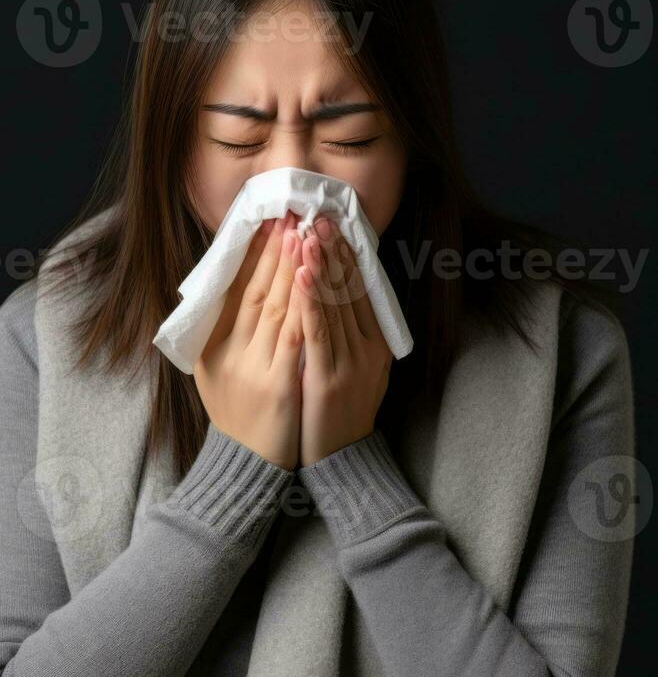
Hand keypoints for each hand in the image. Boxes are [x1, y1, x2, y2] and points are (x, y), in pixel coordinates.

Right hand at [194, 212, 304, 470]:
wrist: (245, 466)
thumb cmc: (237, 413)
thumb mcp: (217, 370)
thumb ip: (222, 332)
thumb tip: (232, 287)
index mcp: (214, 345)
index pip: (236, 289)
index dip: (254, 255)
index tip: (269, 224)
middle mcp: (229, 353)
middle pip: (257, 291)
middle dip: (277, 252)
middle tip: (292, 217)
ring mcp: (253, 370)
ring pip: (276, 308)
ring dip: (292, 269)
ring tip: (305, 236)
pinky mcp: (277, 387)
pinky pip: (295, 339)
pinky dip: (304, 308)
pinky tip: (313, 282)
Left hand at [294, 215, 392, 466]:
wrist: (342, 462)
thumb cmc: (342, 414)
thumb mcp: (360, 370)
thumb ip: (354, 335)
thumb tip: (343, 294)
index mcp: (375, 343)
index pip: (361, 290)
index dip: (346, 255)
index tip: (333, 223)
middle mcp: (367, 347)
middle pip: (349, 290)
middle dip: (333, 250)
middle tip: (318, 214)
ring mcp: (350, 362)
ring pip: (334, 304)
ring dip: (319, 265)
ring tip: (308, 232)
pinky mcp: (328, 378)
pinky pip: (318, 331)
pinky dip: (309, 299)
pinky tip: (300, 273)